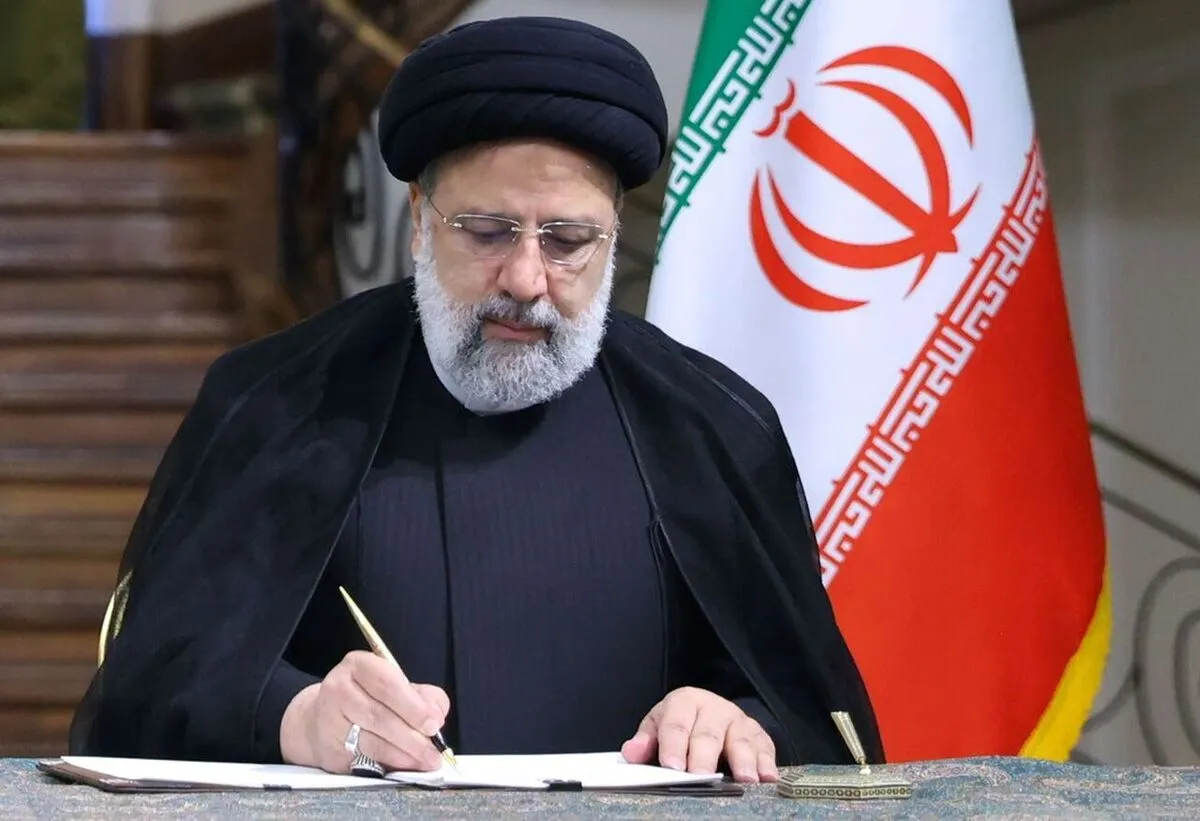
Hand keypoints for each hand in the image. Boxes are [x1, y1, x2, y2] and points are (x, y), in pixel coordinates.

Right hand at [279, 650, 449, 773]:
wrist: (320, 720)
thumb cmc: (367, 698)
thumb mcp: (395, 684)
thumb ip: (422, 695)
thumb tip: (437, 714)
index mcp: (358, 666)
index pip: (387, 684)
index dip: (413, 706)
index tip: (434, 723)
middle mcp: (338, 689)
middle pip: (380, 715)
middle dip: (412, 735)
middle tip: (434, 749)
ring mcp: (329, 721)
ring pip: (372, 741)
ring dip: (404, 754)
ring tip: (425, 760)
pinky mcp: (329, 750)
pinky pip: (364, 760)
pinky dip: (389, 765)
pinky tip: (405, 765)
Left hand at [620, 687, 777, 782]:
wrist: (713, 713)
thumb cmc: (682, 724)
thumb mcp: (659, 726)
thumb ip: (647, 740)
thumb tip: (632, 752)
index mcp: (685, 702)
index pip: (676, 723)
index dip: (673, 744)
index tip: (672, 766)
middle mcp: (714, 709)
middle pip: (708, 734)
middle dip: (704, 756)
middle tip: (701, 776)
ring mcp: (739, 722)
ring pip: (740, 740)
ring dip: (743, 760)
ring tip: (744, 779)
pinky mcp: (759, 736)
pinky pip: (765, 749)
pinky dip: (767, 763)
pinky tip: (768, 778)